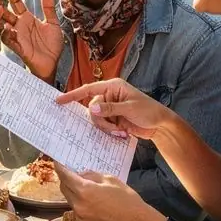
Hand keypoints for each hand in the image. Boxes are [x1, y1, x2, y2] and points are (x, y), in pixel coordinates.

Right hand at [0, 0, 64, 81]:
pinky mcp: (19, 48)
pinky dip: (7, 34)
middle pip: (3, 12)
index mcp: (26, 18)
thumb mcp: (52, 23)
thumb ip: (48, 8)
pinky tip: (7, 28)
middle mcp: (18, 26)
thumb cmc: (51, 45)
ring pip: (1, 25)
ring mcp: (17, 36)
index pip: (15, 2)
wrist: (53, 63)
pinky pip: (9, 41)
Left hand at [53, 163, 164, 220]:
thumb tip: (80, 175)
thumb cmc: (128, 201)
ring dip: (76, 196)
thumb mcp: (111, 180)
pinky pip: (78, 215)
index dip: (60, 168)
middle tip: (74, 176)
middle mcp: (78, 206)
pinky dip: (82, 209)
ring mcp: (80, 220)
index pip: (64, 176)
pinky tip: (96, 209)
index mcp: (84, 191)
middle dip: (67, 181)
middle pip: (64, 189)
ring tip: (91, 195)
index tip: (58, 163)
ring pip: (71, 202)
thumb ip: (92, 176)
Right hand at [56, 78, 172, 140]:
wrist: (161, 125)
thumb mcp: (130, 108)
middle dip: (101, 121)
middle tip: (115, 127)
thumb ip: (110, 108)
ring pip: (97, 120)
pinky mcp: (113, 120)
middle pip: (92, 108)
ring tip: (121, 132)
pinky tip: (123, 134)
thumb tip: (92, 109)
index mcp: (113, 87)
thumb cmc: (149, 111)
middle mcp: (109, 96)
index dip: (73, 95)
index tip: (59, 101)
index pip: (88, 89)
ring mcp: (111, 109)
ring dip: (107, 128)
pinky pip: (103, 127)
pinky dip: (111, 132)